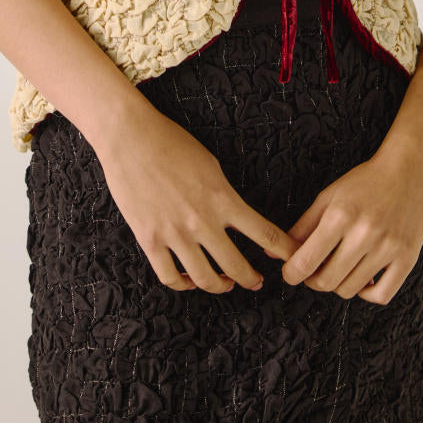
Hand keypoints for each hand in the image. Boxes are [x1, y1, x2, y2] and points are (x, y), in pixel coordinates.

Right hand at [98, 103, 299, 294]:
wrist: (131, 137)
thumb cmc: (171, 143)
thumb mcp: (211, 165)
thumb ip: (224, 195)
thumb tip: (235, 218)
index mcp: (222, 198)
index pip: (264, 233)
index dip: (284, 251)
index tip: (292, 259)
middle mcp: (202, 221)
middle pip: (237, 265)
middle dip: (252, 278)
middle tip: (256, 282)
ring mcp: (174, 233)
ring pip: (204, 278)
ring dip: (220, 286)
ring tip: (225, 284)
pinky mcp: (149, 239)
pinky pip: (170, 276)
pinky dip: (183, 285)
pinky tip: (189, 281)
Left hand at [280, 130, 422, 304]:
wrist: (409, 169)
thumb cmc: (366, 181)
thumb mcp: (329, 197)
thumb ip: (302, 227)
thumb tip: (274, 253)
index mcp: (340, 216)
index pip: (306, 262)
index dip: (292, 274)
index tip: (290, 273)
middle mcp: (364, 234)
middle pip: (327, 281)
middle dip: (313, 280)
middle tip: (315, 269)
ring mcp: (388, 248)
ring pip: (351, 290)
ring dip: (339, 284)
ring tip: (340, 267)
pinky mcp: (407, 258)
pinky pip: (382, 295)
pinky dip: (367, 294)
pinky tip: (363, 277)